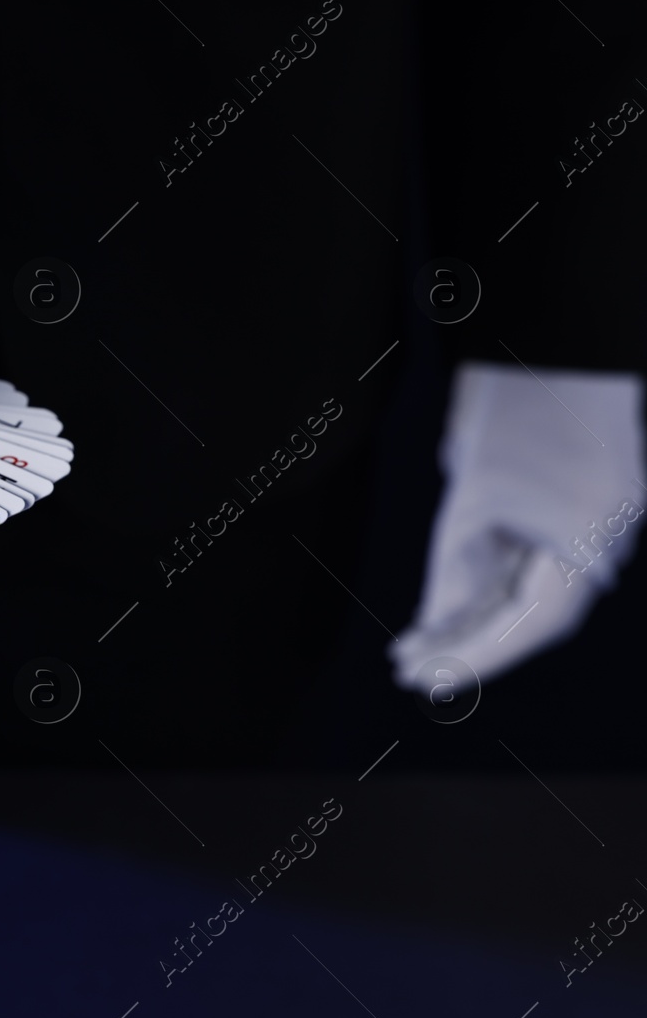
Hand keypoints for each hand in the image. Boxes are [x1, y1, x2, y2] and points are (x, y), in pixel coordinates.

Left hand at [391, 362, 643, 691]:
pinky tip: (443, 612)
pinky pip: (533, 561)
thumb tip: (439, 620)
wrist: (554, 335)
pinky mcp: (583, 508)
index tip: (431, 681)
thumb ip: (458, 557)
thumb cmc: (515, 400)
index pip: (536, 621)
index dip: (480, 657)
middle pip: (534, 613)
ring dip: (472, 618)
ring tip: (412, 648)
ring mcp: (600, 523)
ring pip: (531, 589)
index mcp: (592, 532)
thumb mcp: (471, 487)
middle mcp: (607, 535)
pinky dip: (490, 585)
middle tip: (409, 672)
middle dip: (469, 644)